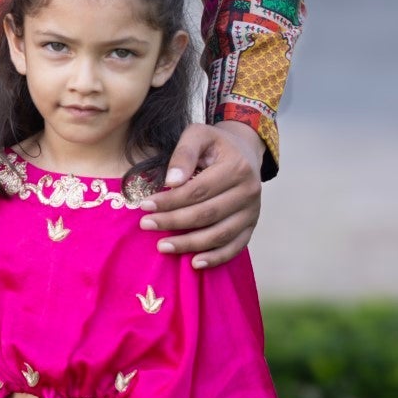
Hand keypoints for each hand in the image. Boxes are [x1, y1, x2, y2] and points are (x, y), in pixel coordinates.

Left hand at [141, 118, 263, 268]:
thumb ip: (184, 153)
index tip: (145, 206)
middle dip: (174, 222)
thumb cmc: (215, 144)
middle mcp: (249, 191)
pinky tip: (194, 263)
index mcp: (237, 167)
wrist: (245, 152)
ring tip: (163, 246)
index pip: (198, 190)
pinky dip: (216, 258)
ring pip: (220, 234)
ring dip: (190, 244)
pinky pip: (235, 247)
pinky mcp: (251, 226)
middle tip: (146, 225)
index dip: (171, 200)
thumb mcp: (198, 134)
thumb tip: (172, 182)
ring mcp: (252, 212)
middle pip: (207, 214)